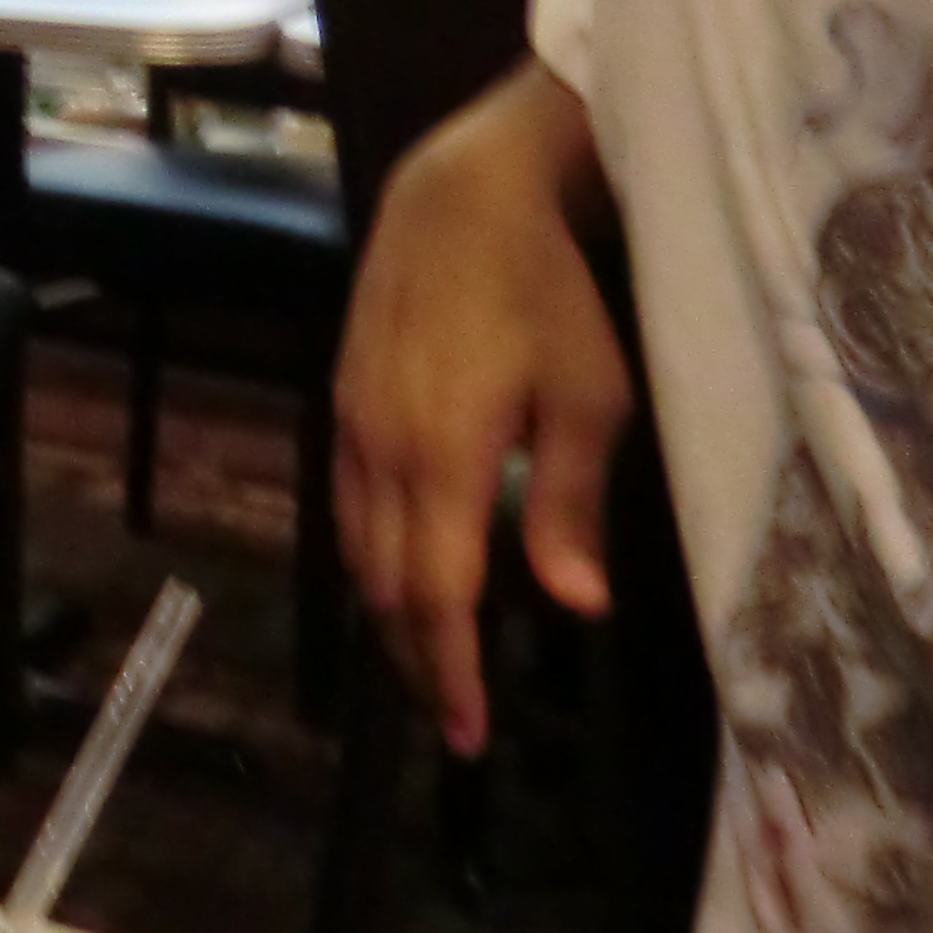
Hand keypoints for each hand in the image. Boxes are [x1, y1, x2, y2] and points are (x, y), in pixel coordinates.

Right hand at [332, 59, 632, 756]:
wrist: (462, 195)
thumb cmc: (548, 292)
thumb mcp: (588, 397)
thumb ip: (571, 505)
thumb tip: (574, 608)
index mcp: (441, 458)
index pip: (434, 596)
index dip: (449, 673)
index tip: (470, 736)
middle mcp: (379, 451)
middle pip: (385, 586)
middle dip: (417, 661)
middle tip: (457, 719)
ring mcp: (351, 424)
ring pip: (356, 549)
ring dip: (390, 615)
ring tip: (430, 662)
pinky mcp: (344, 399)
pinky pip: (346, 504)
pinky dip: (371, 558)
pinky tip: (401, 570)